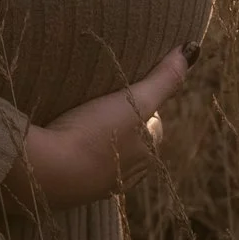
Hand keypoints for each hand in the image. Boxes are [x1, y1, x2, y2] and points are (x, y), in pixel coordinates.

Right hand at [0, 43, 197, 209]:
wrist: (46, 173)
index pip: (153, 125)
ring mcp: (98, 187)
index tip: (124, 91)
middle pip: (132, 142)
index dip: (142, 104)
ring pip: (108, 156)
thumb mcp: (134, 100)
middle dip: (122, 124)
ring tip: (80, 118)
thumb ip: (164, 78)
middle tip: (101, 102)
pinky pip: (81, 167)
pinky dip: (77, 155)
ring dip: (99, 140)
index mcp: (147, 157)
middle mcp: (129, 176)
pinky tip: (63, 142)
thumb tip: (193, 49)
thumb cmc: (94, 133)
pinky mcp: (70, 191)